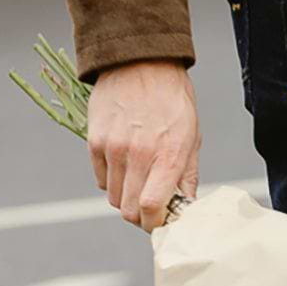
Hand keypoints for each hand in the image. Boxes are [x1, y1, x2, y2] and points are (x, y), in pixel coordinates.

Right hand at [87, 59, 198, 229]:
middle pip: (130, 210)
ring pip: (114, 197)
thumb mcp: (191, 134)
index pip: (152, 208)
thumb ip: (187, 174)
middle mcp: (138, 154)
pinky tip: (124, 164)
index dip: (155, 224)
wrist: (141, 61)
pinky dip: (112, 180)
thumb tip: (186, 205)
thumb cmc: (172, 99)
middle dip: (141, 215)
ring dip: (126, 197)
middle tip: (151, 206)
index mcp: (168, 154)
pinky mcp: (95, 141)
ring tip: (139, 180)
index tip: (161, 223)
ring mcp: (113, 148)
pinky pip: (101, 179)